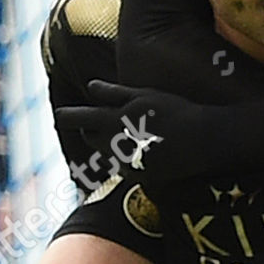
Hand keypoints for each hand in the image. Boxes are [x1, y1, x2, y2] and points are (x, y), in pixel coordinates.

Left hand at [55, 81, 199, 189]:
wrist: (203, 140)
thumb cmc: (174, 111)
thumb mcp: (144, 96)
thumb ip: (114, 93)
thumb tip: (90, 86)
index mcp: (113, 121)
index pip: (77, 119)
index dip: (66, 116)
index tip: (59, 115)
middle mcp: (115, 144)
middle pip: (89, 136)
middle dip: (88, 127)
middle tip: (91, 118)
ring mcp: (126, 162)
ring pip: (103, 151)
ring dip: (105, 141)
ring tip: (121, 130)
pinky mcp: (138, 176)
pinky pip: (121, 166)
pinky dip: (124, 156)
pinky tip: (140, 146)